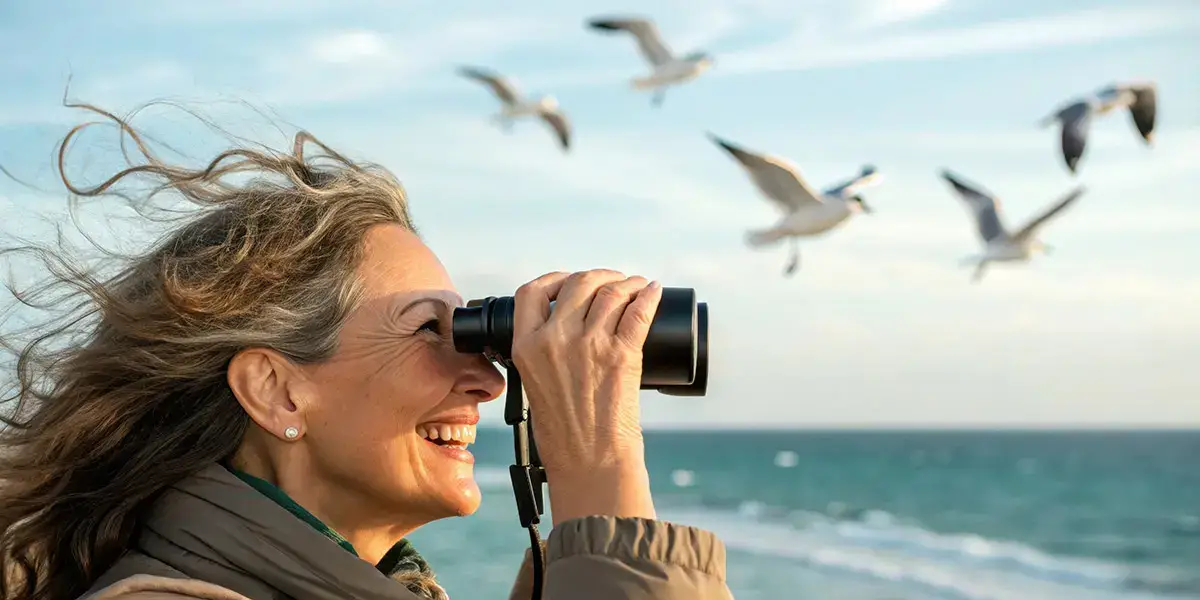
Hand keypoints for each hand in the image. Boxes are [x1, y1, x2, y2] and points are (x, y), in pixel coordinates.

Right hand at [510, 269, 663, 522]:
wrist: (589, 462)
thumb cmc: (563, 433)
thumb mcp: (534, 385)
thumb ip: (541, 354)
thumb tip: (565, 328)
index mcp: (527, 347)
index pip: (532, 292)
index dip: (554, 279)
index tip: (568, 281)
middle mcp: (556, 339)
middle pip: (578, 283)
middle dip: (599, 277)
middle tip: (613, 282)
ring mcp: (590, 345)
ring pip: (611, 293)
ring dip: (628, 283)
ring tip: (637, 286)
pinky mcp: (623, 355)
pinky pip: (639, 311)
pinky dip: (649, 296)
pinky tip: (653, 291)